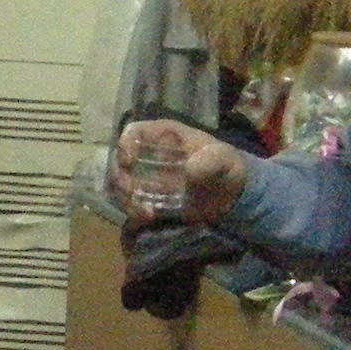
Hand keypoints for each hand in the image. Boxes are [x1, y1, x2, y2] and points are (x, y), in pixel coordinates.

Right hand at [114, 117, 246, 225]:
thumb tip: (189, 171)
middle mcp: (149, 153)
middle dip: (120, 178)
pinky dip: (134, 211)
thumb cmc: (225, 166)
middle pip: (119, 160)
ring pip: (120, 184)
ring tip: (145, 212)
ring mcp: (146, 176)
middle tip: (132, 193)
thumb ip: (210, 161)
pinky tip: (149, 217)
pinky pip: (130, 202)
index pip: (133, 132)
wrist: (231, 194)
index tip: (129, 162)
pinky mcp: (149, 197)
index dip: (124, 145)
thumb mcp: (223, 159)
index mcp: (164, 135)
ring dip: (125, 198)